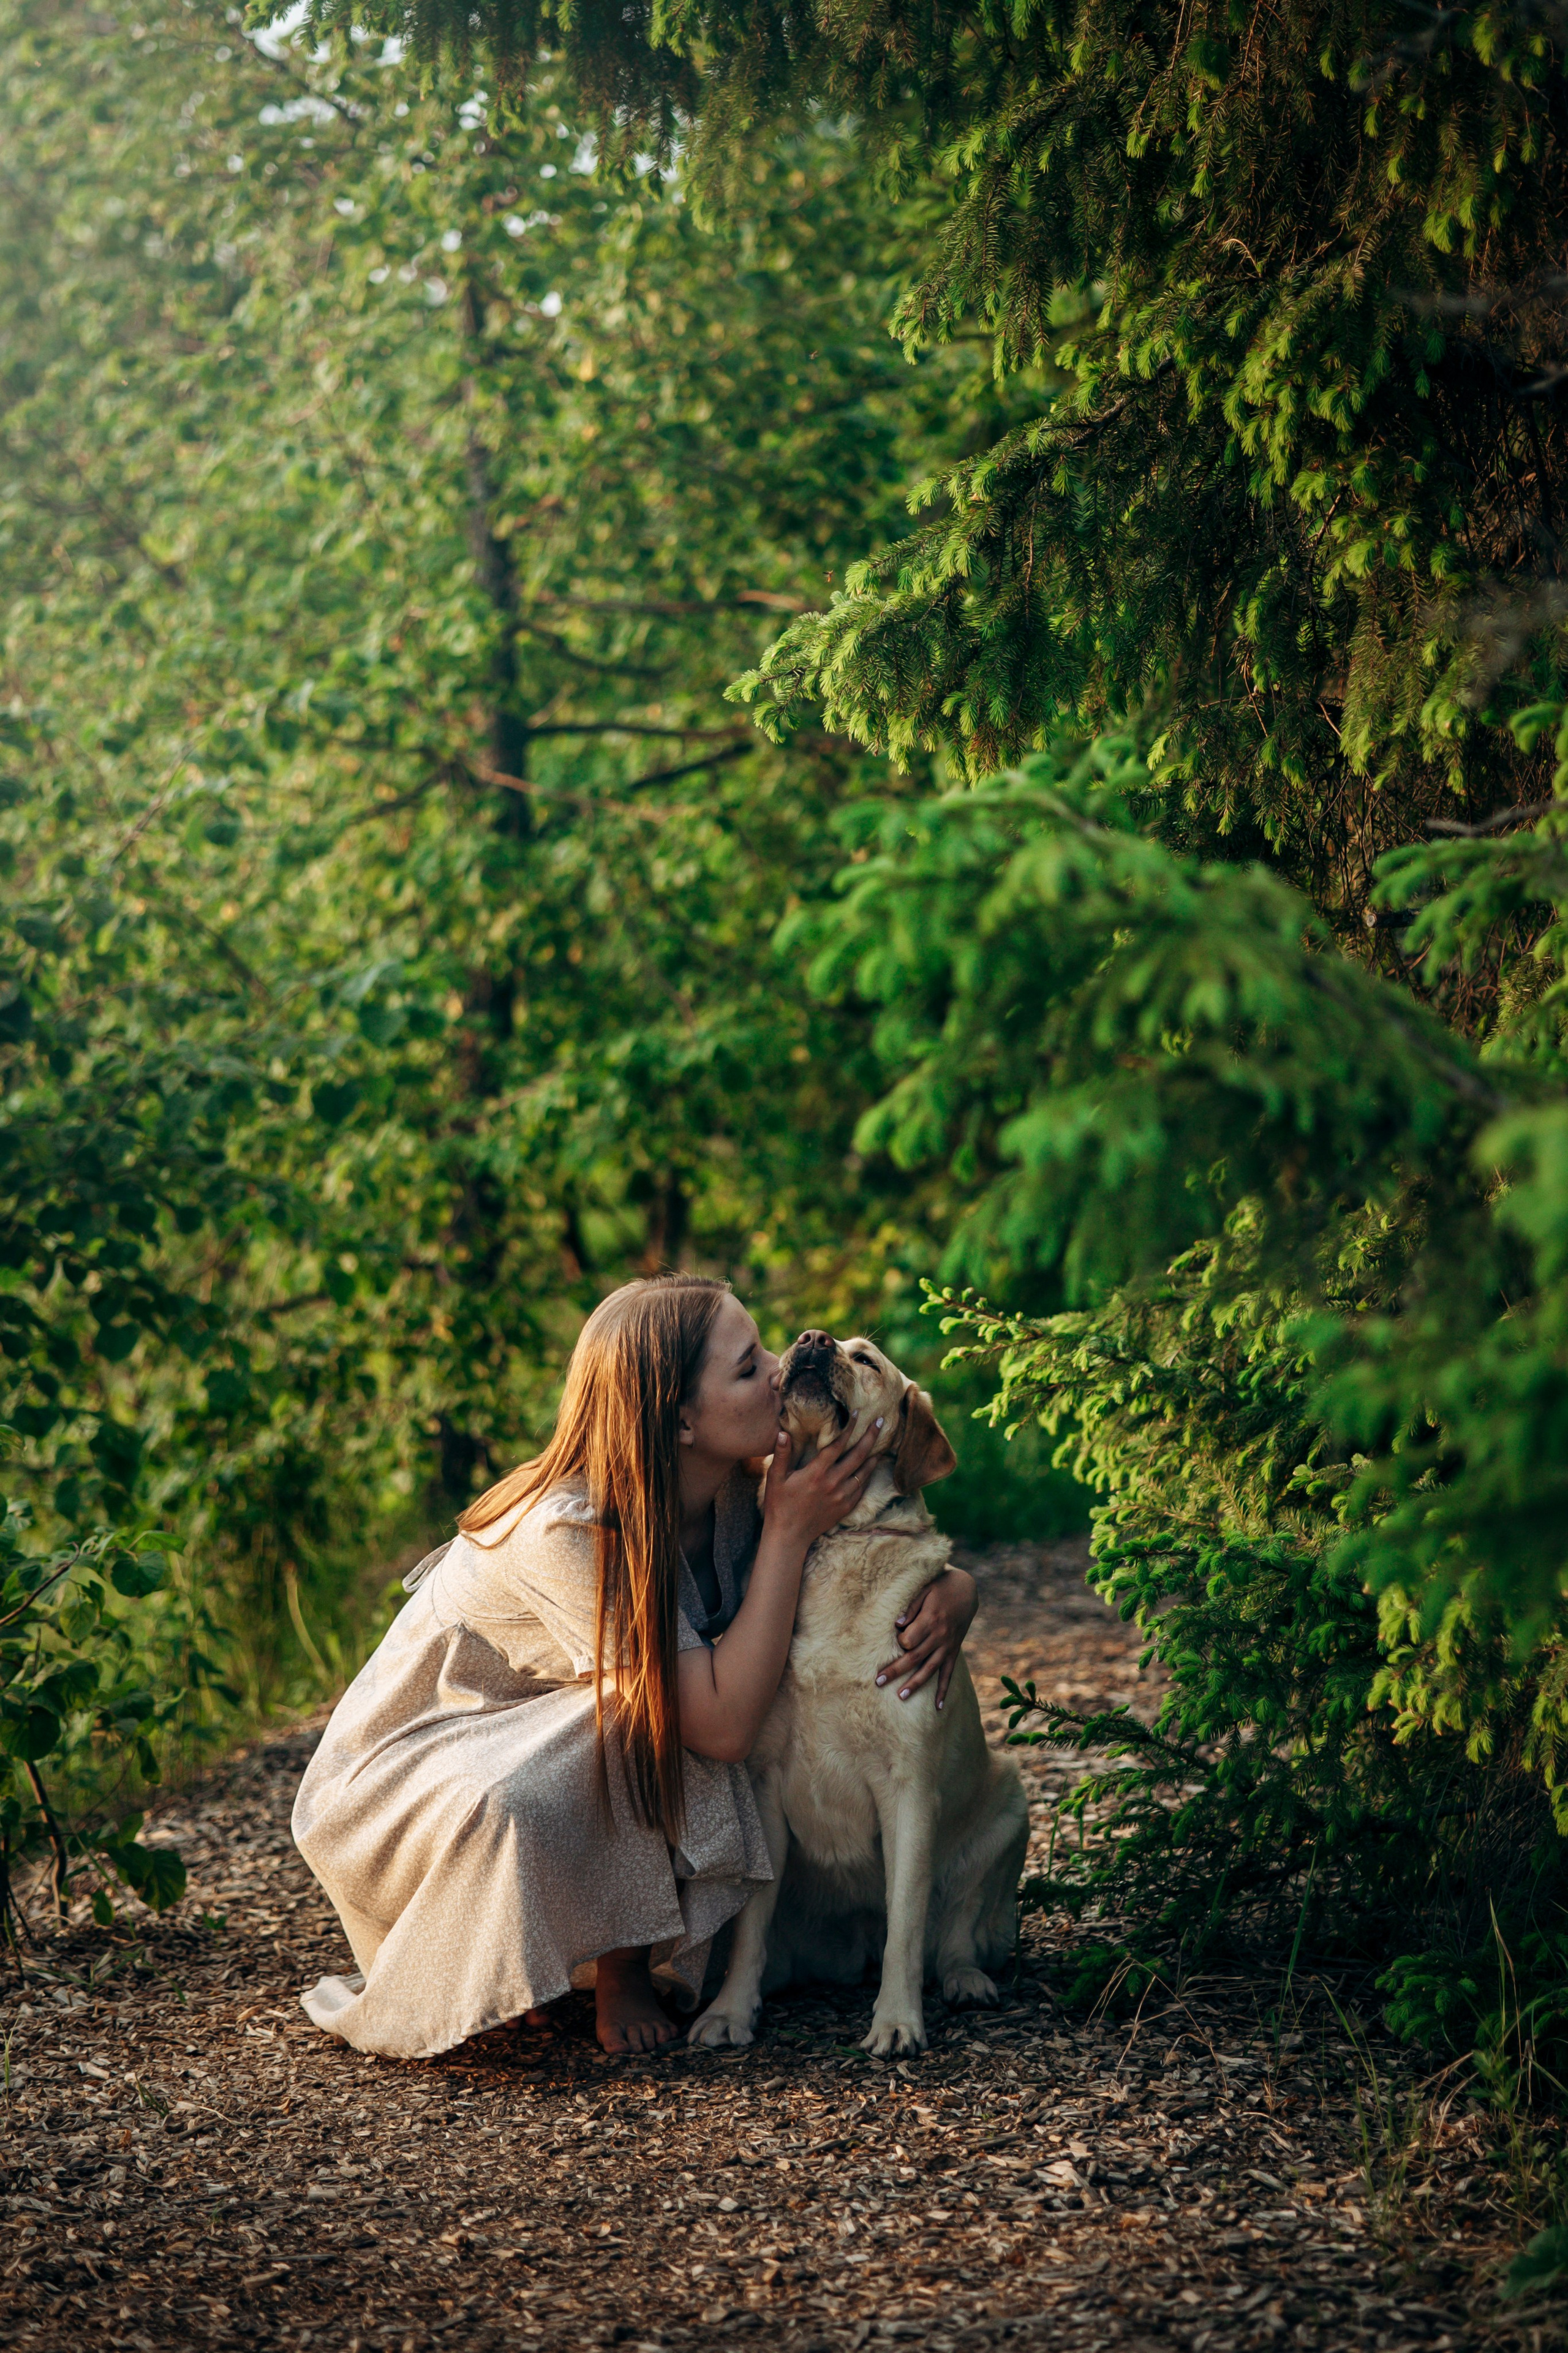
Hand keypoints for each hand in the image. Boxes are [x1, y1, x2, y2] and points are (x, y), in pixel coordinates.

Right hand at [762, 1417, 882, 1548]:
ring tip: (881, 1444)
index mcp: (816, 1473)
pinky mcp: (845, 1508)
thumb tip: (783, 1432)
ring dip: (873, 1457)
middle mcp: (833, 1483)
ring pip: (864, 1473)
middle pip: (858, 1456)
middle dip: (870, 1437)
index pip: (837, 1445)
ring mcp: (842, 1496)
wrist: (790, 1536)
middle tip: (880, 1423)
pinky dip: (868, 1476)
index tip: (858, 1414)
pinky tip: (870, 1469)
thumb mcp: (775, 1479)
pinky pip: (862, 1489)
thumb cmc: (780, 1505)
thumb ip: (781, 1455)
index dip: (849, 1428)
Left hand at [876, 1566, 977, 1708]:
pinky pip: (948, 1673)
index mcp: (931, 1620)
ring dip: (915, 1684)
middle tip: (878, 1682)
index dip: (899, 1643)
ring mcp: (948, 1646)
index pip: (910, 1640)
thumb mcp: (925, 1588)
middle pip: (915, 1657)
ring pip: (930, 1669)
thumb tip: (897, 1623)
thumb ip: (911, 1606)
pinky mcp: (953, 1651)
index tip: (892, 1640)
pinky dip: (943, 1690)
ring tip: (900, 1697)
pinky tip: (937, 1707)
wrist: (966, 1590)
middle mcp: (940, 1636)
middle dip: (896, 1670)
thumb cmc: (940, 1587)